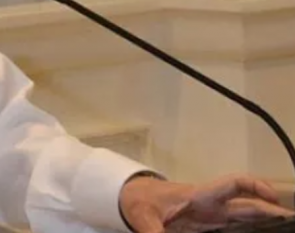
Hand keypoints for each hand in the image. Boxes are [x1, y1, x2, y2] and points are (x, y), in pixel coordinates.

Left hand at [119, 173, 292, 232]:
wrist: (132, 198)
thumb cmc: (139, 201)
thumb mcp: (143, 217)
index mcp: (199, 195)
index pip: (233, 184)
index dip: (256, 186)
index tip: (274, 198)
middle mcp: (211, 204)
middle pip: (248, 204)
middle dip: (272, 211)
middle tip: (292, 221)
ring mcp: (212, 216)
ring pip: (246, 216)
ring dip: (266, 222)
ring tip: (285, 229)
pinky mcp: (209, 225)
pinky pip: (236, 227)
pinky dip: (252, 230)